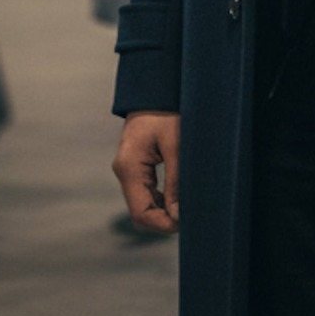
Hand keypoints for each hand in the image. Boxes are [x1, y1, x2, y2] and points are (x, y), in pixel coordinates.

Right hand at [113, 112, 180, 235]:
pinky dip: (161, 200)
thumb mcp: (176, 145)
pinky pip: (146, 192)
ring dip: (163, 211)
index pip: (140, 212)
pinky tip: (179, 198)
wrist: (155, 90)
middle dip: (163, 219)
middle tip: (190, 218)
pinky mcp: (136, 166)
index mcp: (129, 167)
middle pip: (140, 211)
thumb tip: (178, 214)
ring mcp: (128, 169)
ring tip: (187, 208)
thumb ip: (175, 181)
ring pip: (142, 203)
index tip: (185, 223)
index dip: (161, 224)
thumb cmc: (166, 113)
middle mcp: (124, 171)